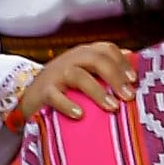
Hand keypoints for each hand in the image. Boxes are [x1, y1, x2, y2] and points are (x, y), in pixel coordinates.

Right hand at [17, 41, 138, 121]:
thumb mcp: (86, 73)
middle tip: (129, 96)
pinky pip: (55, 96)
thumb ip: (107, 67)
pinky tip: (80, 115)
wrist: (29, 96)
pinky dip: (68, 105)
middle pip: (96, 59)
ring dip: (98, 91)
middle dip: (115, 77)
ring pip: (78, 75)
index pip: (107, 49)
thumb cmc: (64, 85)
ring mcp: (56, 74)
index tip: (134, 80)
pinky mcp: (43, 91)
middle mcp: (71, 59)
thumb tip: (133, 59)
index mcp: (84, 54)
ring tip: (113, 107)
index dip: (122, 62)